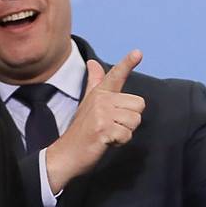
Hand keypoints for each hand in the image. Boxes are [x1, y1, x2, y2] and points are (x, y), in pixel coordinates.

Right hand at [44, 51, 143, 191]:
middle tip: (112, 126)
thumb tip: (93, 62)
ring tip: (108, 134)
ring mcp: (101, 114)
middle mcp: (101, 99)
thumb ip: (94, 82)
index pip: (116, 75)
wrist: (66, 154)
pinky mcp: (103, 129)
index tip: (138, 52)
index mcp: (100, 93)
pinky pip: (127, 135)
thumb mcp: (88, 103)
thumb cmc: (81, 130)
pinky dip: (120, 142)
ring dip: (125, 132)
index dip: (128, 63)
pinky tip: (106, 142)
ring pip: (135, 120)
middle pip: (139, 105)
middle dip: (130, 120)